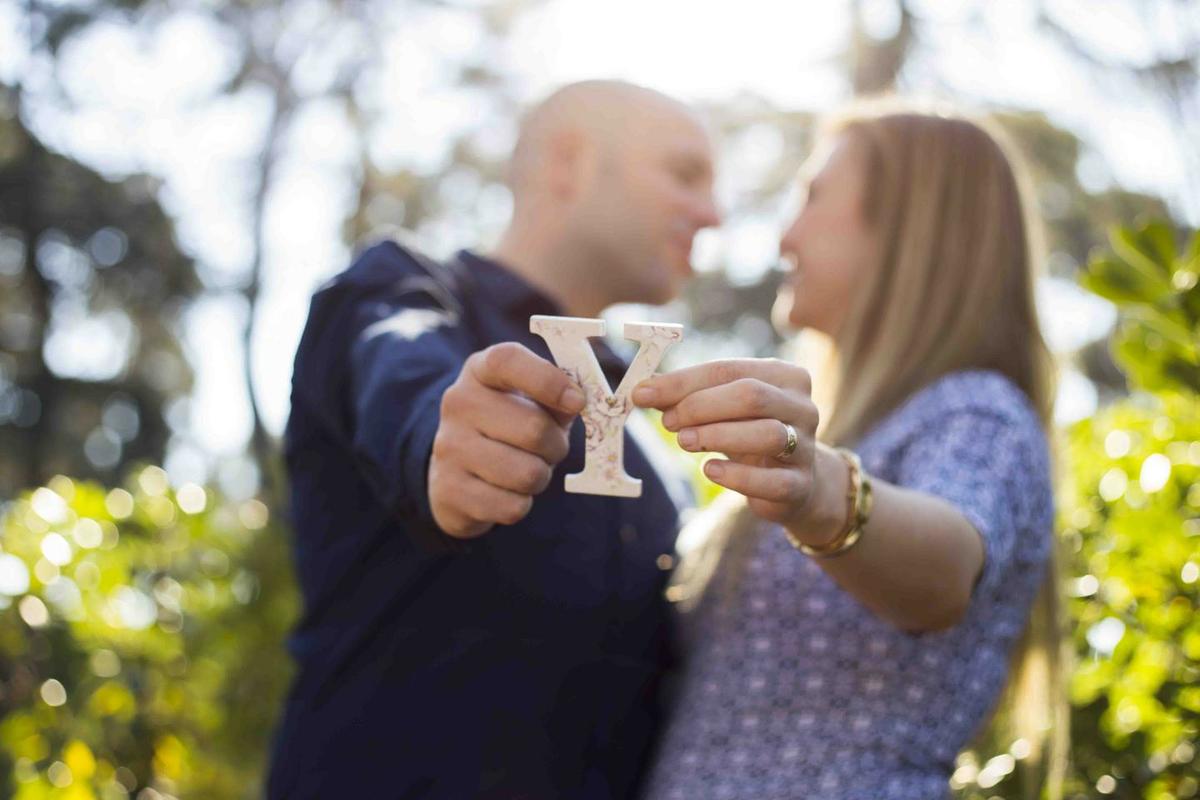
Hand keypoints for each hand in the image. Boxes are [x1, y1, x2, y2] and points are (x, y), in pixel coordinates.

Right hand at [430, 342, 585, 537]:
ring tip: (529, 469)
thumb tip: (575, 402)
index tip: (577, 402)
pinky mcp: (449, 491)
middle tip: (550, 448)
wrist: (456, 470)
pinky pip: (512, 507)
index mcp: (480, 371)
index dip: (548, 380)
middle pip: (533, 429)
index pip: (508, 361)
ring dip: (541, 477)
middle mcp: (458, 403)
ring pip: (527, 474)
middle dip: (556, 446)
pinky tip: (507, 491)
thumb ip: (557, 398)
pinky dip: (522, 503)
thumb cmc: (508, 427)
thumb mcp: (532, 401)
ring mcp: (449, 447)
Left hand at [632, 358, 826, 529]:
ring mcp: (806, 447)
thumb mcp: (722, 410)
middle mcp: (802, 406)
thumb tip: (643, 391)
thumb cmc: (750, 434)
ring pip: (767, 433)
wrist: (792, 482)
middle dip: (701, 406)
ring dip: (717, 435)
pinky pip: (771, 480)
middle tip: (668, 422)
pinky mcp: (801, 485)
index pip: (729, 369)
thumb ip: (687, 398)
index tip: (643, 393)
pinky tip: (709, 469)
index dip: (683, 381)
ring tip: (683, 442)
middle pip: (751, 396)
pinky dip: (736, 475)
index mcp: (784, 376)